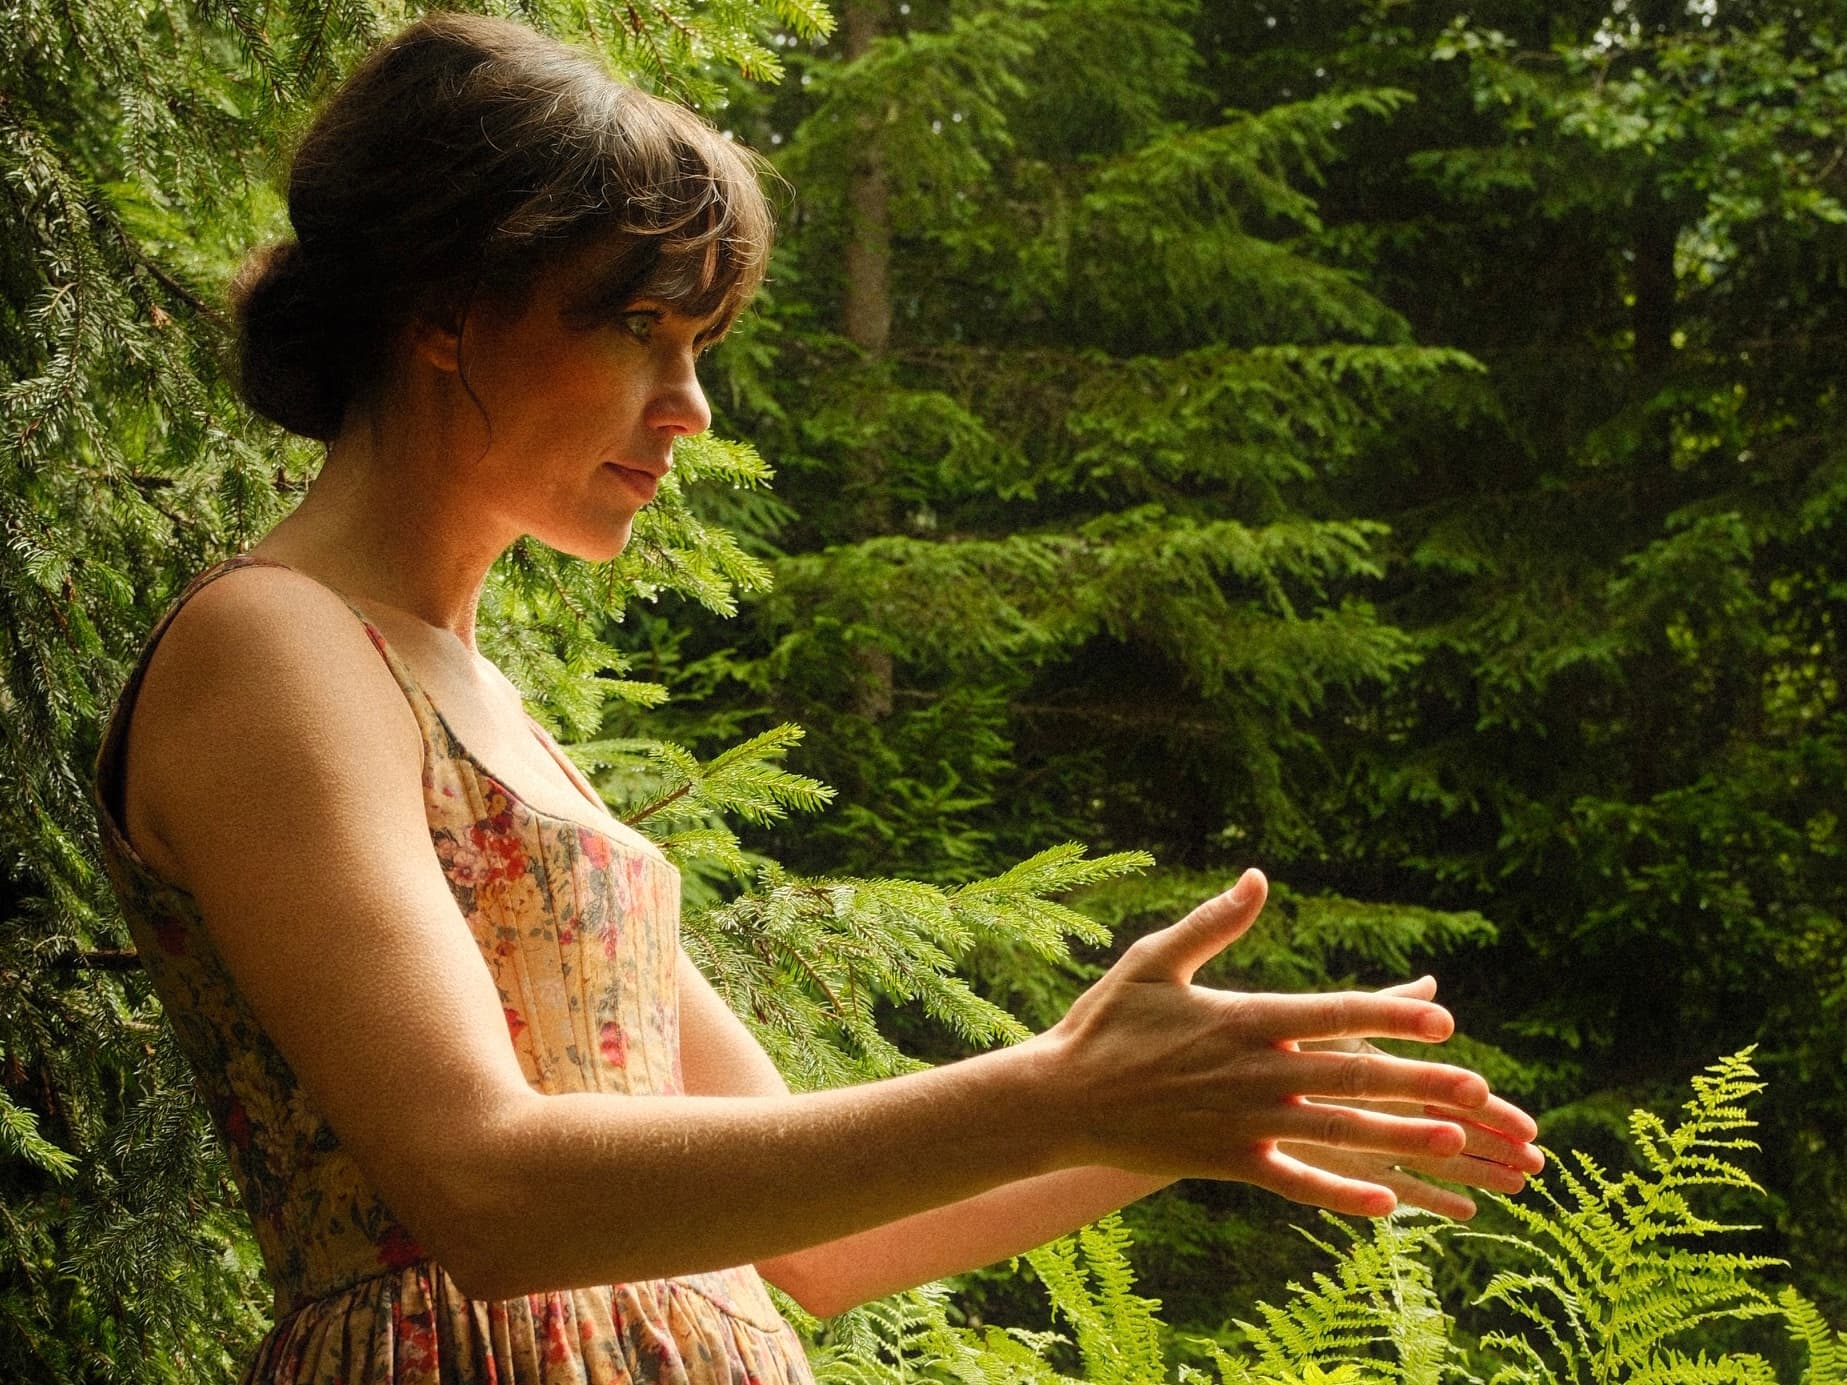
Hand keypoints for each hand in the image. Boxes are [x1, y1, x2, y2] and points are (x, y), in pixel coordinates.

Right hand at [1039, 868, 1509, 1216]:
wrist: (1059, 1100)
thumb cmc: (1105, 1024)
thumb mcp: (1155, 960)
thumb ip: (1215, 922)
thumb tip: (1259, 878)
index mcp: (1243, 1019)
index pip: (1333, 1014)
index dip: (1390, 1016)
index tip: (1442, 1019)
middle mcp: (1254, 1073)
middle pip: (1352, 1076)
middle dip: (1421, 1083)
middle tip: (1481, 1091)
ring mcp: (1244, 1122)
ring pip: (1337, 1132)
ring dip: (1398, 1137)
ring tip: (1455, 1142)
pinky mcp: (1228, 1162)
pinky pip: (1294, 1182)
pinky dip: (1338, 1193)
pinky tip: (1384, 1203)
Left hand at [1282, 980, 1543, 1219]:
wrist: (1219, 1073)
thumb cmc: (1270, 1036)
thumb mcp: (1326, 1020)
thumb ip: (1381, 1008)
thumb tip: (1431, 985)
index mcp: (1386, 1073)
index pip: (1449, 1095)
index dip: (1491, 1111)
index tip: (1530, 1128)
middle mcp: (1381, 1109)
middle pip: (1449, 1130)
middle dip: (1493, 1146)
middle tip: (1538, 1164)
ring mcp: (1363, 1140)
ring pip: (1429, 1160)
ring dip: (1473, 1173)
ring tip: (1516, 1187)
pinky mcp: (1337, 1166)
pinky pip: (1386, 1184)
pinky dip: (1426, 1197)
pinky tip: (1465, 1210)